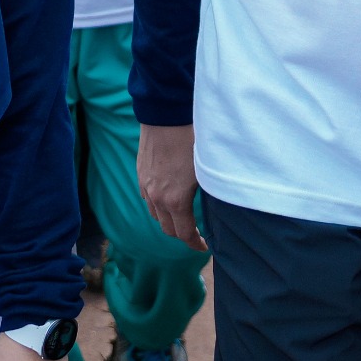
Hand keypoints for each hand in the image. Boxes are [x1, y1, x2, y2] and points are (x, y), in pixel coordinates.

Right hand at [137, 124, 205, 250]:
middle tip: (196, 233)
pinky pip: (147, 198)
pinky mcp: (140, 173)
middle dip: (182, 234)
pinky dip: (158, 204)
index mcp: (175, 200)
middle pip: (168, 229)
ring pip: (155, 214)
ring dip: (169, 219)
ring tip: (183, 215)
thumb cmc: (191, 138)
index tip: (204, 247)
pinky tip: (168, 195)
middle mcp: (156, 197)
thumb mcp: (207, 169)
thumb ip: (209, 192)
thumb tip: (220, 203)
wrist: (166, 113)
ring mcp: (145, 185)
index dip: (195, 244)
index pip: (184, 234)